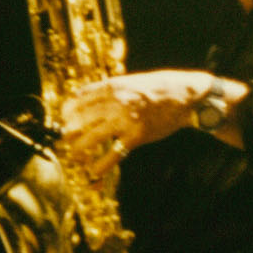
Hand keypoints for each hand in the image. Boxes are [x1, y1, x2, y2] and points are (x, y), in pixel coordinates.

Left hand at [61, 70, 227, 177]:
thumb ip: (111, 90)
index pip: (78, 99)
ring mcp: (125, 120)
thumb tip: (88, 99)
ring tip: (77, 157)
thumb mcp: (131, 81)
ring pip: (91, 138)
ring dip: (79, 151)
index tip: (65, 120)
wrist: (187, 96)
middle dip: (69, 133)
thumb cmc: (159, 87)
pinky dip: (100, 166)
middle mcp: (115, 102)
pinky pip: (112, 154)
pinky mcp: (136, 136)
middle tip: (67, 141)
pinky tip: (94, 171)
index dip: (67, 112)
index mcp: (112, 87)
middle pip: (79, 120)